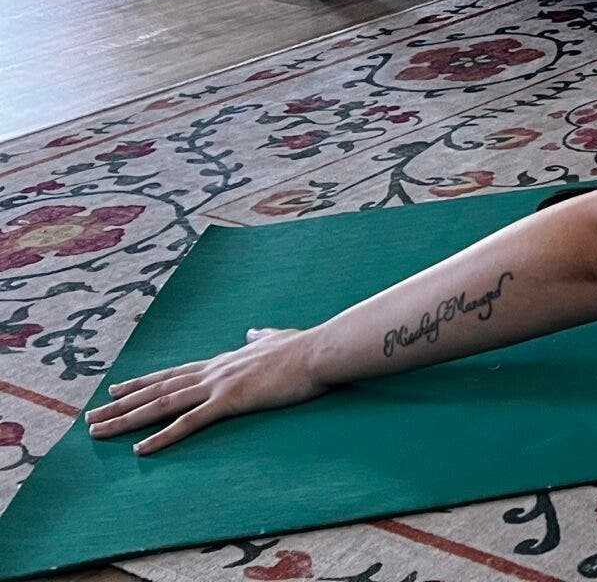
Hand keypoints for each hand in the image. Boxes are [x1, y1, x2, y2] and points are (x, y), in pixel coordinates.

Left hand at [86, 327, 327, 452]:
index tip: (116, 388)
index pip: (173, 374)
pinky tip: (141, 449)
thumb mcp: (278, 338)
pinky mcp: (230, 401)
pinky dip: (162, 436)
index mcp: (223, 361)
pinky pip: (189, 422)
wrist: (320, 351)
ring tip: (99, 430)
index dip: (142, 382)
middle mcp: (212, 371)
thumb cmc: (305, 347)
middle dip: (121, 404)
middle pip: (158, 390)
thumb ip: (260, 337)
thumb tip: (251, 331)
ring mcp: (218, 385)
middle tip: (92, 416)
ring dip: (127, 419)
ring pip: (162, 404)